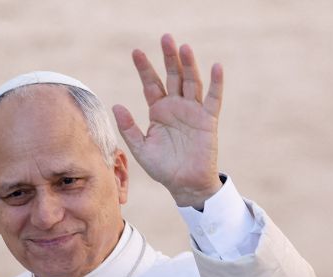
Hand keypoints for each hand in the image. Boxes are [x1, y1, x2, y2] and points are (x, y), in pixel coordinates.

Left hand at [112, 34, 223, 208]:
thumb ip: (129, 128)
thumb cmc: (163, 168)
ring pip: (191, 83)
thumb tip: (116, 106)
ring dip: (188, 65)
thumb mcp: (141, 148)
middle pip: (173, 76)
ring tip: (183, 47)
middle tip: (166, 37)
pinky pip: (214, 99)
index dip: (144, 68)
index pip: (151, 84)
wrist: (185, 184)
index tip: (136, 52)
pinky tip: (216, 67)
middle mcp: (176, 107)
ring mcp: (193, 111)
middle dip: (169, 58)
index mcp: (159, 111)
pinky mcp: (208, 120)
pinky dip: (216, 83)